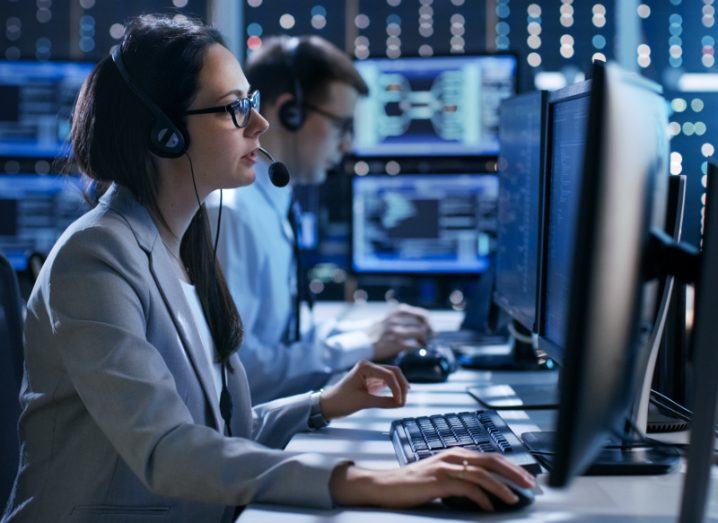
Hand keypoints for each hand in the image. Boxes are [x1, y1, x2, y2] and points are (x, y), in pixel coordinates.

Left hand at [319, 360, 409, 419]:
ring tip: (402, 401)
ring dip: (398, 387)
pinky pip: (386, 381)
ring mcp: (370, 372)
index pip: (388, 375)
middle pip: (393, 372)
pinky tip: (397, 398)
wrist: (328, 404)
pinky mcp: (371, 379)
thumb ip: (384, 402)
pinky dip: (393, 389)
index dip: (397, 389)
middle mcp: (368, 366)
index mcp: (364, 366)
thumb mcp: (363, 402)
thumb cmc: (341, 401)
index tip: (400, 402)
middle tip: (404, 401)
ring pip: (391, 376)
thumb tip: (400, 404)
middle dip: (401, 386)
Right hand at [330, 448, 535, 510]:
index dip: (511, 467)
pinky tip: (489, 508)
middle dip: (514, 473)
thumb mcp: (442, 476)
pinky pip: (466, 488)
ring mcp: (445, 467)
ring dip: (501, 487)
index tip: (527, 478)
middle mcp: (453, 456)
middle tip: (530, 485)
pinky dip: (481, 498)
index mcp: (456, 453)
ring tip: (514, 498)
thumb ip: (462, 477)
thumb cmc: (415, 483)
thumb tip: (487, 490)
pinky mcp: (438, 480)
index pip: (491, 456)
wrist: (387, 486)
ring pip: (482, 474)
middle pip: (491, 460)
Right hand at [368, 304, 433, 360]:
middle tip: (429, 338)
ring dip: (424, 340)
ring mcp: (396, 331)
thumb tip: (419, 321)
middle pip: (422, 323)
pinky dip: (418, 347)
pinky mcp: (395, 344)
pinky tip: (417, 349)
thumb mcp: (387, 319)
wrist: (361, 343)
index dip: (428, 321)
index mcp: (396, 313)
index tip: (430, 327)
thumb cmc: (375, 333)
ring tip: (423, 344)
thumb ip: (400, 318)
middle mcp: (396, 320)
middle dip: (428, 331)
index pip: (420, 314)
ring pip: (420, 333)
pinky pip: (413, 345)